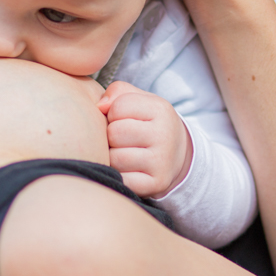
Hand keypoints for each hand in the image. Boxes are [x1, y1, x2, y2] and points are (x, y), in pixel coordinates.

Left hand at [98, 81, 192, 197]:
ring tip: (124, 153)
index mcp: (161, 109)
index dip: (113, 113)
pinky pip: (121, 179)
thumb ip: (117, 92)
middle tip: (122, 139)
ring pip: (115, 158)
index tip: (123, 119)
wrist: (176, 155)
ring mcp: (162, 161)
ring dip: (113, 157)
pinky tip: (128, 170)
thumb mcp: (139, 100)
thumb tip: (100, 106)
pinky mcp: (157, 183)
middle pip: (114, 133)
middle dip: (111, 136)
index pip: (118, 107)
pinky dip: (119, 176)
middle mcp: (165, 135)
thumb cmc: (147, 123)